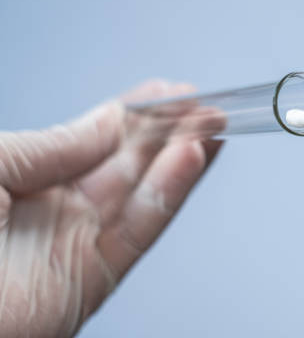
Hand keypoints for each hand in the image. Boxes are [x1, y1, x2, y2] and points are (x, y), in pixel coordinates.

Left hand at [0, 81, 221, 336]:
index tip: (168, 92)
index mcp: (24, 177)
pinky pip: (141, 227)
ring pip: (143, 191)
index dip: (132, 113)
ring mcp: (76, 243)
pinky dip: (170, 192)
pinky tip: (192, 158)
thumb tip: (109, 123)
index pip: (93, 139)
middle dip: (167, 130)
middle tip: (203, 105)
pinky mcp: (92, 279)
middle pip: (126, 162)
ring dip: (181, 155)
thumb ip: (54, 143)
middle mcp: (55, 207)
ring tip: (211, 125)